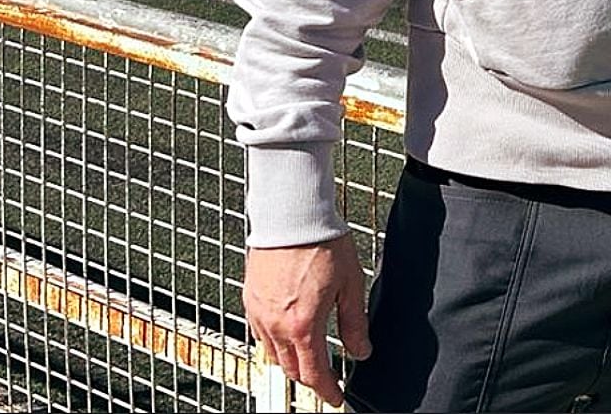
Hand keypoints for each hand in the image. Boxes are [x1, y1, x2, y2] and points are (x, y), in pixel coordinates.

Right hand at [244, 234, 371, 405]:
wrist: (291, 214)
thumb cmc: (321, 242)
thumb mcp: (350, 284)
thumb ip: (354, 322)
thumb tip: (361, 350)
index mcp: (303, 325)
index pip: (313, 374)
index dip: (327, 391)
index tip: (335, 398)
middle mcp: (276, 324)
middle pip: (291, 369)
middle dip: (310, 378)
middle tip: (326, 378)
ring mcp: (259, 312)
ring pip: (272, 354)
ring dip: (291, 361)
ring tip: (309, 355)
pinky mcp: (250, 299)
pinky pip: (260, 334)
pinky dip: (274, 342)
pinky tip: (288, 332)